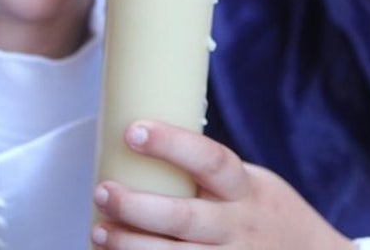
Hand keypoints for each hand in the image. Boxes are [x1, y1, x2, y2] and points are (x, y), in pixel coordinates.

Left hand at [91, 121, 354, 249]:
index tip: (133, 130)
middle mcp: (238, 227)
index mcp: (245, 190)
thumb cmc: (268, 215)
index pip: (209, 160)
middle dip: (137, 206)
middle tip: (103, 191)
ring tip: (101, 232)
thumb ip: (210, 175)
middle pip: (183, 217)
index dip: (170, 144)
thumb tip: (144, 142)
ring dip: (132, 246)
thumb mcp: (252, 184)